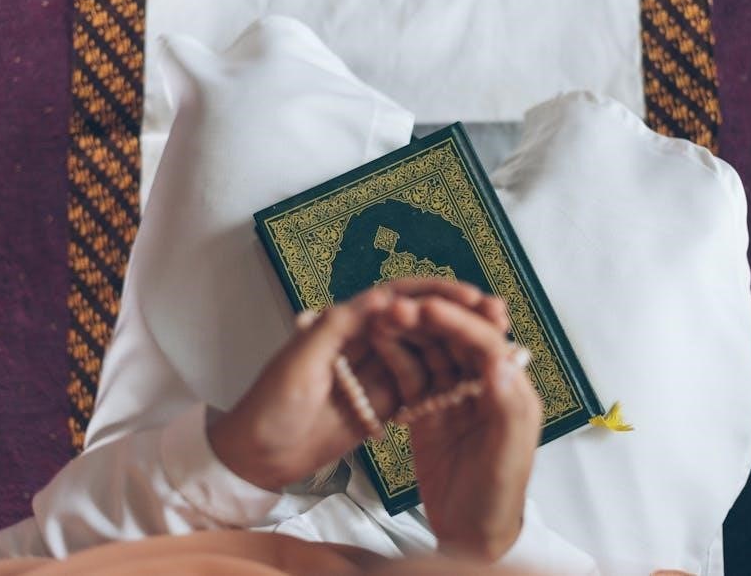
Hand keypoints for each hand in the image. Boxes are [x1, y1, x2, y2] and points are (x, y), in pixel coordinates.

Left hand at [208, 279, 506, 491]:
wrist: (254, 458)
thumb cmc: (269, 405)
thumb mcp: (301, 361)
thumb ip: (341, 326)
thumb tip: (388, 296)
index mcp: (344, 322)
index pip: (398, 297)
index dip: (436, 293)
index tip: (471, 297)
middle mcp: (365, 342)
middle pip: (419, 321)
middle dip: (456, 316)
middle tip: (496, 320)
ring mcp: (375, 374)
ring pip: (424, 352)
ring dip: (455, 348)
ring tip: (494, 351)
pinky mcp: (381, 405)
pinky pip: (418, 388)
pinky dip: (443, 384)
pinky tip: (472, 385)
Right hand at [374, 297, 541, 561]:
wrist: (470, 536)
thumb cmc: (497, 500)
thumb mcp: (507, 458)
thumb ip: (506, 408)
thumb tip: (500, 359)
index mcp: (512, 391)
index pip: (486, 343)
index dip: (458, 323)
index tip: (428, 309)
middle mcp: (484, 386)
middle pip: (456, 341)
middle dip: (429, 320)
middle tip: (397, 307)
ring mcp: (453, 397)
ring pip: (431, 353)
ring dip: (409, 333)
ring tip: (382, 317)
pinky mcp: (427, 410)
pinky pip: (412, 376)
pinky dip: (396, 357)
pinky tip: (378, 340)